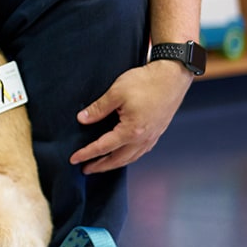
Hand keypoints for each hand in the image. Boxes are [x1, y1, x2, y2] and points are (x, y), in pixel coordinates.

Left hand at [69, 61, 192, 173]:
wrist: (172, 76)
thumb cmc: (146, 82)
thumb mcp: (116, 92)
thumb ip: (98, 108)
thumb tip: (82, 119)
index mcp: (131, 130)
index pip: (103, 147)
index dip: (87, 154)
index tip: (74, 159)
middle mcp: (143, 138)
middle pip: (118, 159)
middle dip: (100, 166)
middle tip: (86, 169)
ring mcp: (153, 136)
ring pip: (131, 157)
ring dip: (115, 163)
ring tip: (102, 165)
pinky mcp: (157, 131)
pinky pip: (141, 151)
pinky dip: (129, 156)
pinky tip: (124, 154)